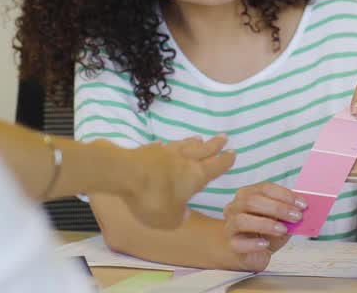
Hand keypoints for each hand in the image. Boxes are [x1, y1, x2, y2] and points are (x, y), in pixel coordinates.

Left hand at [115, 135, 234, 228]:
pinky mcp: (148, 150)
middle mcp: (184, 160)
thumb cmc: (151, 199)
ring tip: (199, 138)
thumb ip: (178, 217)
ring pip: (184, 145)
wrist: (123, 174)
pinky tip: (166, 146)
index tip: (233, 152)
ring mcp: (165, 152)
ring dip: (193, 142)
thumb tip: (184, 214)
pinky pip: (163, 147)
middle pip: (203, 150)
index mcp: (195, 176)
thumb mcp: (168, 219)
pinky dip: (169, 146)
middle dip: (215, 145)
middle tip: (224, 137)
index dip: (225, 161)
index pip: (215, 166)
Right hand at [221, 182, 304, 270]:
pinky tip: (265, 243)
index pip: (264, 188)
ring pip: (242, 220)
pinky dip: (253, 243)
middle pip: (252, 201)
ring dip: (266, 224)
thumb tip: (302, 208)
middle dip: (278, 208)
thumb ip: (288, 213)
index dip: (285, 195)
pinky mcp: (231, 245)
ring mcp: (230, 226)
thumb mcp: (280, 220)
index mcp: (247, 195)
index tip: (302, 204)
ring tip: (283, 230)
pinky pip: (238, 243)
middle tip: (297, 216)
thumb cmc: (264, 232)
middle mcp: (235, 207)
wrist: (249, 254)